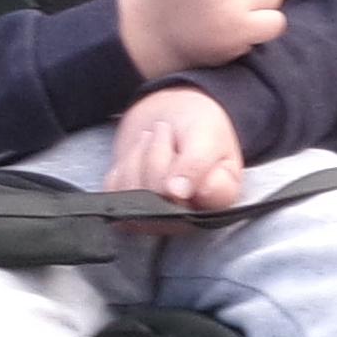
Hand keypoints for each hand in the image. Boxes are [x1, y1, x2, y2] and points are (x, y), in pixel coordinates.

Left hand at [109, 80, 246, 206]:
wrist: (168, 116)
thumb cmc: (196, 125)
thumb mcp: (206, 135)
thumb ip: (197, 164)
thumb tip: (176, 193)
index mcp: (221, 200)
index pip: (202, 197)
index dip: (188, 170)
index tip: (187, 147)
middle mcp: (192, 217)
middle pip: (161, 195)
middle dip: (158, 154)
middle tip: (166, 134)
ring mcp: (160, 219)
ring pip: (135, 193)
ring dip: (139, 156)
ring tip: (153, 141)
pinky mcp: (133, 213)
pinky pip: (116, 192)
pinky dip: (122, 167)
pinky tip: (139, 157)